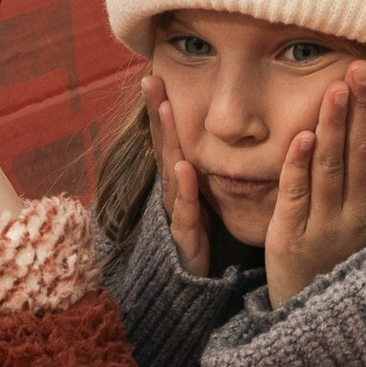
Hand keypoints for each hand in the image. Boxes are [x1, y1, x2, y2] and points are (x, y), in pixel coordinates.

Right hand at [142, 68, 210, 273]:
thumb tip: (214, 140)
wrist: (192, 291)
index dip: (161, 109)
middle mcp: (174, 193)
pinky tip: (185, 168)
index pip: (169, 139)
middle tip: (151, 80)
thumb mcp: (201, 202)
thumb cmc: (200, 242)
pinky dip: (185, 190)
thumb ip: (203, 173)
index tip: (155, 75)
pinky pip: (186, 211)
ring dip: (169, 140)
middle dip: (158, 113)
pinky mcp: (186, 238)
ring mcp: (177, 214)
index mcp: (179, 182)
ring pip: (171, 172)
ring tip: (166, 109)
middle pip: (164, 146)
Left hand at [265, 57, 365, 305]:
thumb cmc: (356, 267)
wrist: (322, 321)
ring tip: (335, 89)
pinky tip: (302, 136)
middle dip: (361, 109)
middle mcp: (359, 215)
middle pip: (362, 153)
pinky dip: (299, 165)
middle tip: (360, 68)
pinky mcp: (290, 236)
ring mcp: (325, 226)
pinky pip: (295, 195)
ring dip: (333, 125)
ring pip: (330, 167)